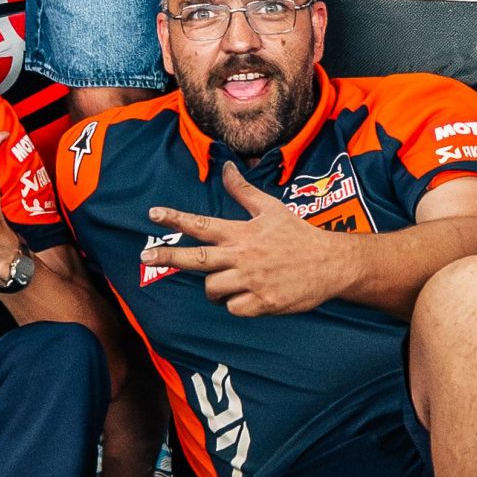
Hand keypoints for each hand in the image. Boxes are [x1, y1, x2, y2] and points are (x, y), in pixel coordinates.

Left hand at [144, 162, 362, 316]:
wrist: (332, 264)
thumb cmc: (298, 234)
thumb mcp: (271, 208)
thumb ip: (243, 191)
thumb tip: (226, 167)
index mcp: (242, 232)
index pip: (202, 223)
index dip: (176, 218)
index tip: (153, 214)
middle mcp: (243, 256)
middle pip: (196, 258)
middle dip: (167, 256)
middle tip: (144, 256)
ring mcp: (252, 281)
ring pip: (213, 288)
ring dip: (215, 287)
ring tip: (231, 282)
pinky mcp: (262, 303)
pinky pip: (233, 308)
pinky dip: (236, 304)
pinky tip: (250, 295)